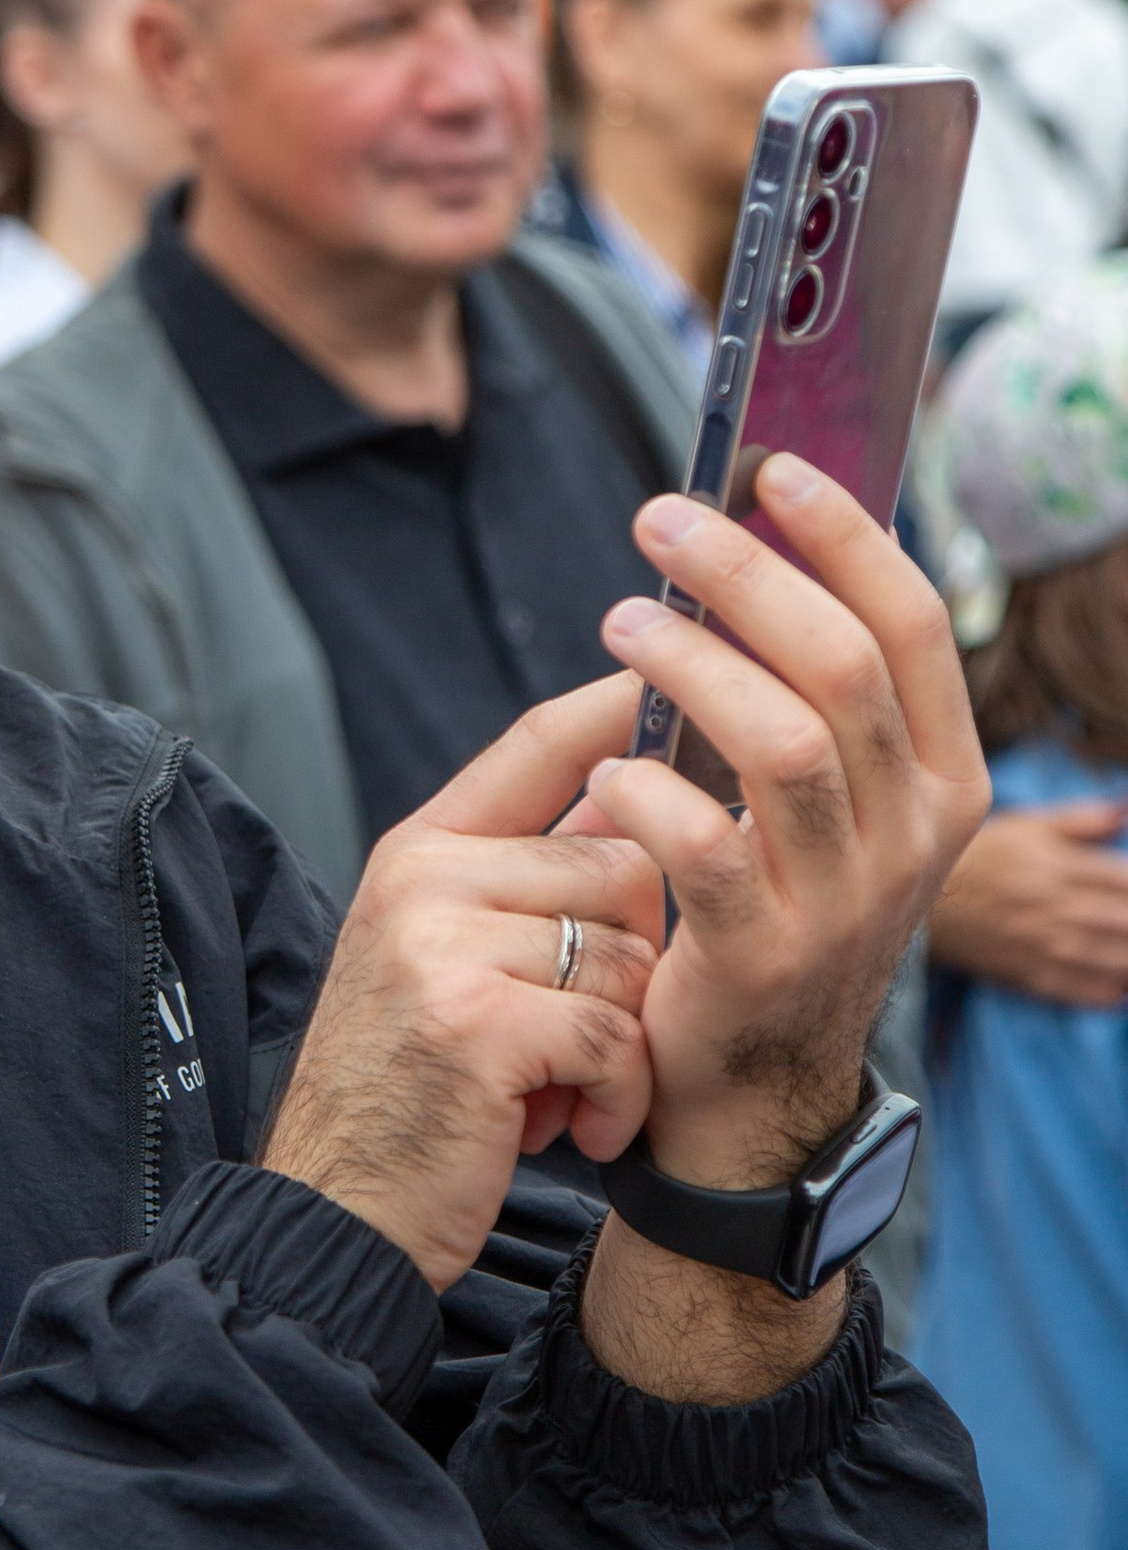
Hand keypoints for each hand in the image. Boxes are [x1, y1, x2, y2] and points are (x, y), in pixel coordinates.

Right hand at [263, 676, 664, 1291]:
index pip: (540, 741)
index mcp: (420, 849)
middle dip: (629, 960)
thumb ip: (518, 883)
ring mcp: (442, 944)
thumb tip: (638, 811)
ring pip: (629, 951)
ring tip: (553, 1089)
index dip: (624, 704)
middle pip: (622, 859)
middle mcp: (425, 877)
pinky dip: (615, 1096)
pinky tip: (566, 1128)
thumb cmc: (408, 1093)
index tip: (687, 671)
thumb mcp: (438, 960)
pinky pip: (617, 1031)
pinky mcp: (476, 1022)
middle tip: (566, 1038)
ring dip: (620, 1042)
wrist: (334, 1213)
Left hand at [584, 459, 987, 1192]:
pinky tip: (606, 769)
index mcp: (944, 777)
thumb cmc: (774, 903)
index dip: (845, 535)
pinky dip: (648, 792)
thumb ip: (811, 694)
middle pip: (844, 662)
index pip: (913, 625)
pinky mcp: (766, 957)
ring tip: (623, 619)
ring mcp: (849, 899)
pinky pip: (707, 849)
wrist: (754, 1081)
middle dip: (748, 573)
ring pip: (783, 741)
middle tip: (660, 521)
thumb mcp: (827, 802)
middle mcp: (916, 833)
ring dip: (691, 662)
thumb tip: (755, 540)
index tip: (771, 467)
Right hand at [931, 801, 1127, 1006]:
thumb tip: (1124, 811)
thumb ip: (1081, 820)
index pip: (1124, 879)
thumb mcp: (1026, 825)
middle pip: (1123, 921)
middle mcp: (1053, 907)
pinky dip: (1106, 993)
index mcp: (1056, 865)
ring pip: (1110, 960)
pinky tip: (1121, 989)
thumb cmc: (979, 856)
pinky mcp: (1026, 975)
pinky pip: (1078, 991)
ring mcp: (1041, 945)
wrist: (926, 901)